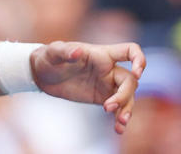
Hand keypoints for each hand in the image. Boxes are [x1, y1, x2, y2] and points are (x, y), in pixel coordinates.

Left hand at [30, 41, 144, 133]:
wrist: (41, 75)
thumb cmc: (48, 58)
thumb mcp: (52, 52)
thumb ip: (64, 51)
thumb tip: (77, 51)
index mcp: (102, 54)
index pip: (130, 50)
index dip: (139, 59)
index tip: (137, 73)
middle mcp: (108, 69)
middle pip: (130, 81)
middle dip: (124, 95)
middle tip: (107, 107)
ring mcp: (106, 84)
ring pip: (128, 96)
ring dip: (127, 109)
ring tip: (119, 123)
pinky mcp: (101, 98)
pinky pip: (118, 108)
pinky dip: (120, 119)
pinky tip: (118, 129)